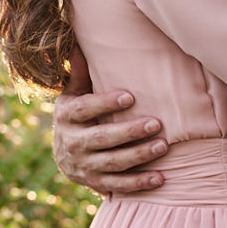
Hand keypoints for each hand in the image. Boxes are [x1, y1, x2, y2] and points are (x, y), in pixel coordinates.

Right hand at [52, 48, 167, 193]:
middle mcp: (73, 143)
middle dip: (129, 132)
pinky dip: (140, 184)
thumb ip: (81, 73)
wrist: (63, 154)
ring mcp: (85, 166)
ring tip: (163, 146)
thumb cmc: (76, 114)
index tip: (130, 96)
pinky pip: (119, 185)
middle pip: (102, 138)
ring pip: (113, 163)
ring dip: (139, 156)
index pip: (85, 109)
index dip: (106, 103)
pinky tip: (161, 178)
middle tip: (156, 123)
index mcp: (67, 116)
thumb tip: (78, 42)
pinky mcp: (97, 183)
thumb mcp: (73, 94)